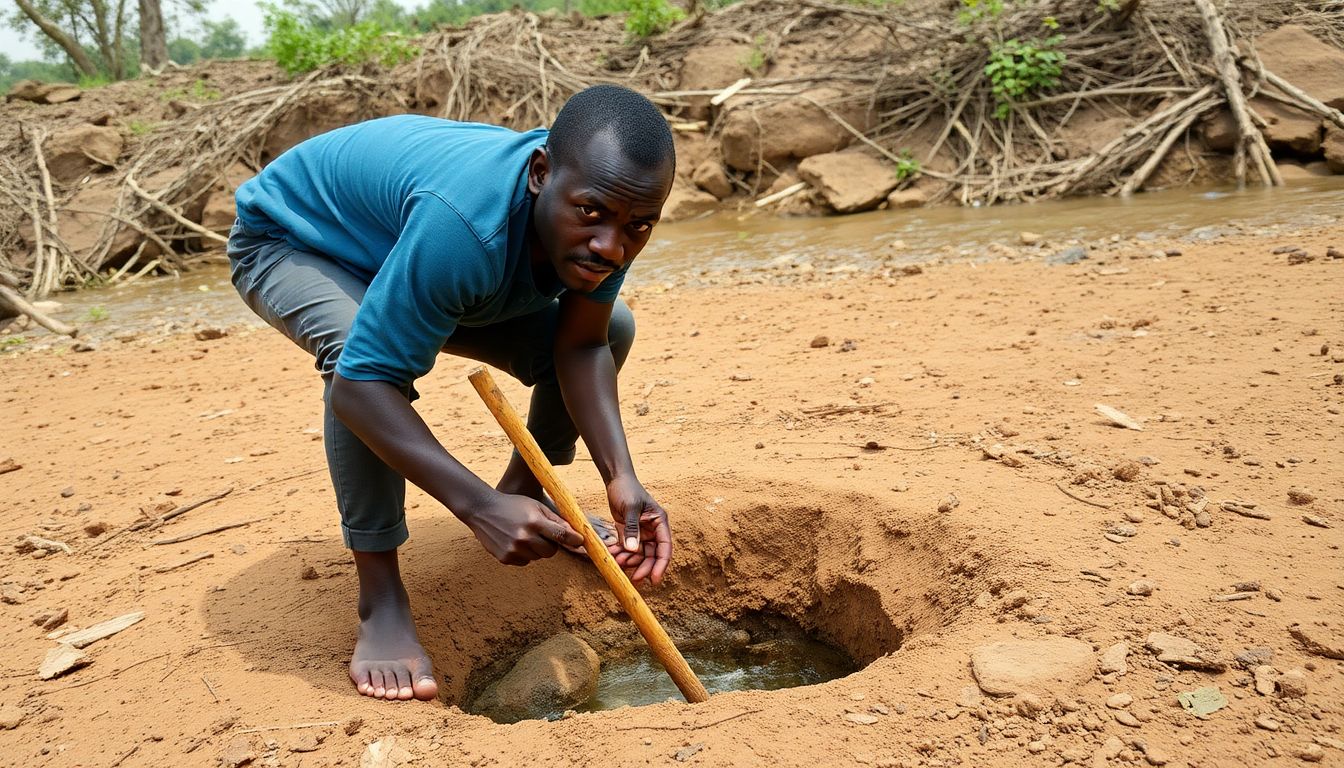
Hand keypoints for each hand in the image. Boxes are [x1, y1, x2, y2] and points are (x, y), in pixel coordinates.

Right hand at [462, 491, 582, 565]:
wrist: (482, 510)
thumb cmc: (513, 506)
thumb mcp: (535, 506)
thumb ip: (555, 520)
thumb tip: (575, 534)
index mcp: (534, 522)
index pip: (561, 536)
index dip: (574, 540)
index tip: (581, 541)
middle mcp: (524, 537)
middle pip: (551, 551)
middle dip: (551, 544)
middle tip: (541, 534)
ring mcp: (514, 549)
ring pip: (538, 557)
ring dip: (536, 549)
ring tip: (524, 535)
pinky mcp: (505, 558)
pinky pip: (525, 562)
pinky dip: (524, 554)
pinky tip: (514, 541)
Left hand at [605, 475, 671, 585]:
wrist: (615, 481)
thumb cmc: (627, 490)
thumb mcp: (630, 508)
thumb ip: (632, 529)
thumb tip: (633, 550)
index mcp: (659, 522)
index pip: (665, 547)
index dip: (661, 564)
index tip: (655, 579)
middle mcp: (653, 530)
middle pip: (652, 555)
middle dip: (644, 567)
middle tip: (635, 578)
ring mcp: (641, 533)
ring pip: (639, 554)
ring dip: (630, 561)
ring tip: (618, 562)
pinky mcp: (629, 533)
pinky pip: (627, 549)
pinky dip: (621, 554)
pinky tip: (613, 556)